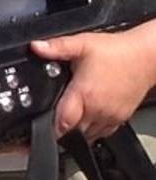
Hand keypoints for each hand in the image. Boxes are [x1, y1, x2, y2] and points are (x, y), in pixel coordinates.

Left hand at [36, 26, 155, 140]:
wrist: (147, 57)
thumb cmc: (118, 51)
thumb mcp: (83, 44)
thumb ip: (58, 46)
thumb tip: (36, 46)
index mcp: (85, 94)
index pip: (62, 123)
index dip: (48, 128)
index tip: (38, 127)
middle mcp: (98, 109)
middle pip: (72, 132)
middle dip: (60, 128)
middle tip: (52, 117)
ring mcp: (110, 116)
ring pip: (87, 135)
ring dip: (76, 130)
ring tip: (69, 117)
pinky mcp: (120, 118)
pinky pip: (102, 133)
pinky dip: (92, 130)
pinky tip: (87, 118)